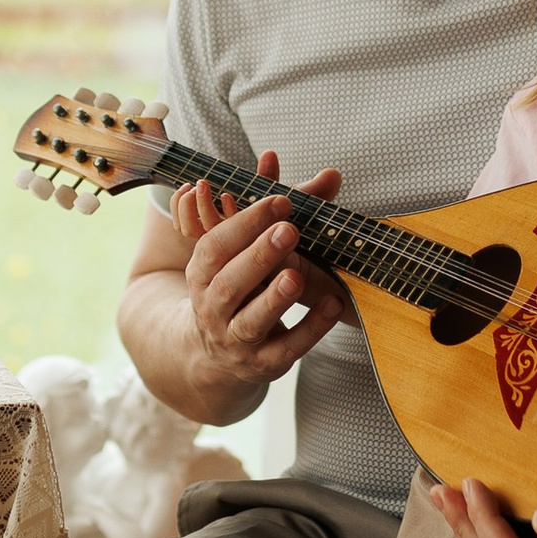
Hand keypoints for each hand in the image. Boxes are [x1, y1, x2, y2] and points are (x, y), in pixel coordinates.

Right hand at [172, 153, 349, 387]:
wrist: (217, 355)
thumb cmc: (243, 286)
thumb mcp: (248, 250)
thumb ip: (287, 210)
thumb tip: (332, 173)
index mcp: (203, 274)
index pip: (216, 246)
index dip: (245, 223)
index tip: (280, 201)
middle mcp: (213, 308)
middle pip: (230, 284)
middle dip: (258, 255)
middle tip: (290, 229)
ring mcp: (236, 339)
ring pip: (250, 322)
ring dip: (274, 298)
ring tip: (296, 274)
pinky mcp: (264, 364)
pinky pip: (286, 348)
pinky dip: (310, 327)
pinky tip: (333, 302)